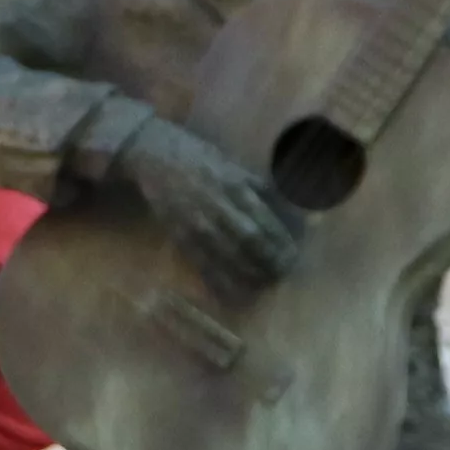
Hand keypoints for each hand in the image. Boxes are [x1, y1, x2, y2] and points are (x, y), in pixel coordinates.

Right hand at [118, 123, 301, 293]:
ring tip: (263, 285)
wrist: (156, 156)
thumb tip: (290, 208)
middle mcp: (218, 208)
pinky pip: (202, 264)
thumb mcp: (235, 166)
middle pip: (249, 242)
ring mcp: (197, 224)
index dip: (281, 243)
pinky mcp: (180, 237)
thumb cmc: (200, 158)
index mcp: (236, 187)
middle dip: (268, 262)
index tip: (293, 256)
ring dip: (248, 274)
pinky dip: (217, 281)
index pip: (264, 221)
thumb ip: (260, 188)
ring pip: (227, 257)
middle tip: (281, 274)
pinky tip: (231, 293)